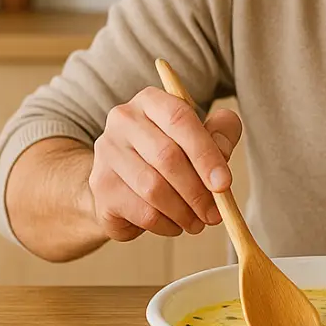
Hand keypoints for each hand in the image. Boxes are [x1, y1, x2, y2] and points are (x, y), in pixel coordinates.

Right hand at [87, 87, 242, 241]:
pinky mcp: (101, 186)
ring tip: (198, 222)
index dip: (206, 153)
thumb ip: (220, 133)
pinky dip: (166, 224)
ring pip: (153, 188)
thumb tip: (222, 150)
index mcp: (151, 100)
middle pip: (167, 156)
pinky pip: (142, 212)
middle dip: (198, 191)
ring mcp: (107, 152)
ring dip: (183, 212)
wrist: (122, 183)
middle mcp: (123, 119)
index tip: (224, 183)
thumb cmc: (170, 155)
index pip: (180, 119)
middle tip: (215, 213)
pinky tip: (175, 225)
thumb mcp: (201, 137)